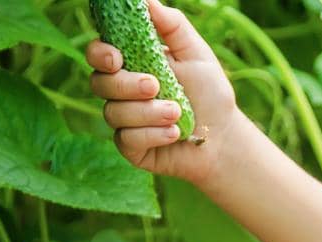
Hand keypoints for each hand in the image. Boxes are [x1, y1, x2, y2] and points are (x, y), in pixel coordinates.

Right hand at [87, 0, 248, 184]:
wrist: (224, 136)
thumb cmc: (209, 92)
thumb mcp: (196, 53)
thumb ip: (172, 25)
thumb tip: (146, 0)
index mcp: (132, 63)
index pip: (99, 54)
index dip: (100, 54)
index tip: (116, 58)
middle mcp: (121, 91)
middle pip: (98, 83)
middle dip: (126, 85)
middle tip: (155, 86)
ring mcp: (123, 120)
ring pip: (113, 113)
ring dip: (148, 112)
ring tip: (177, 113)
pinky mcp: (130, 146)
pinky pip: (125, 139)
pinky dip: (152, 134)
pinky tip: (174, 133)